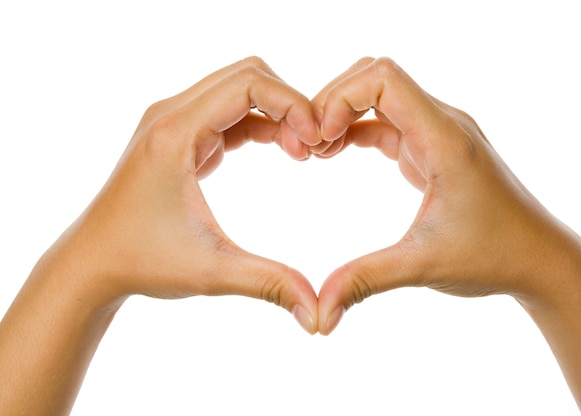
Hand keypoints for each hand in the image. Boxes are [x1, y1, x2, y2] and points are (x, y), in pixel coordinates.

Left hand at [47, 56, 320, 332]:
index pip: (247, 83)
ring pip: (239, 89)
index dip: (292, 103)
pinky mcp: (180, 135)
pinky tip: (283, 150)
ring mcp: (173, 122)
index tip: (317, 141)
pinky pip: (229, 112)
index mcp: (175, 133)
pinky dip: (261, 123)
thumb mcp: (211, 273)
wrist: (93, 262)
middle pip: (247, 75)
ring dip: (277, 113)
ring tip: (303, 152)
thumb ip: (270, 284)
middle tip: (314, 146)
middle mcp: (170, 115)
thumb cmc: (141, 262)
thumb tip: (318, 313)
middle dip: (290, 103)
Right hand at [313, 57, 576, 333]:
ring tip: (316, 151)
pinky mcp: (432, 146)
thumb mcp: (423, 266)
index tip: (321, 140)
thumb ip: (366, 281)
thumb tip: (319, 314)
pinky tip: (334, 153)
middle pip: (375, 76)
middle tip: (309, 145)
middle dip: (333, 101)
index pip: (385, 78)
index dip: (341, 97)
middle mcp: (443, 124)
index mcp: (444, 139)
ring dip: (342, 113)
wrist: (538, 258)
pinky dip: (355, 128)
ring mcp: (438, 132)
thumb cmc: (493, 256)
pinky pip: (386, 119)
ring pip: (379, 93)